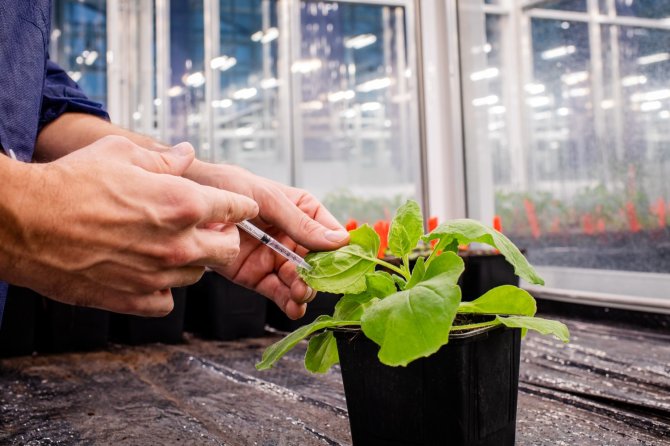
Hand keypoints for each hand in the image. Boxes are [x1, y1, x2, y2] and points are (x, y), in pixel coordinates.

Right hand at [0, 136, 257, 315]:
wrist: (23, 223)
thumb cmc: (69, 184)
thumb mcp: (121, 154)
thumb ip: (164, 159)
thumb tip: (187, 154)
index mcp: (182, 204)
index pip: (236, 209)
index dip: (241, 206)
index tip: (240, 208)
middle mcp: (178, 245)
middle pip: (227, 249)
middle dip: (223, 237)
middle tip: (205, 228)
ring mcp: (158, 277)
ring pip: (198, 275)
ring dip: (190, 261)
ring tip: (166, 245)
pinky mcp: (134, 300)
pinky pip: (167, 301)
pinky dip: (162, 288)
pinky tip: (146, 271)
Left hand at [184, 162, 348, 318]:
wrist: (190, 200)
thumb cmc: (230, 186)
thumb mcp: (268, 200)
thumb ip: (300, 223)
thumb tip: (338, 240)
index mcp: (303, 212)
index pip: (330, 234)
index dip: (339, 251)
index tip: (344, 265)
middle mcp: (293, 238)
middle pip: (317, 263)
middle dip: (318, 276)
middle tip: (312, 282)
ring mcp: (275, 258)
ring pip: (299, 281)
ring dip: (303, 290)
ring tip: (299, 293)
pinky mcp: (256, 276)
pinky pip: (278, 292)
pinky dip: (287, 303)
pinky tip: (293, 308)